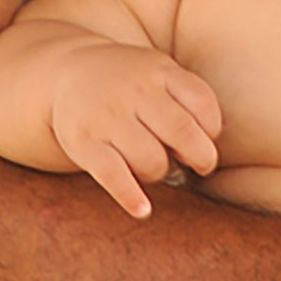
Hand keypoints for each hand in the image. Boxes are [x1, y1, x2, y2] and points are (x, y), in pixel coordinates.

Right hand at [49, 42, 221, 218]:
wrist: (68, 71)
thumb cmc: (129, 83)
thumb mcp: (158, 72)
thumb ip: (184, 101)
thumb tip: (200, 153)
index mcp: (160, 71)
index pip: (201, 100)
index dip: (211, 127)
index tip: (207, 138)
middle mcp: (136, 91)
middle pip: (182, 132)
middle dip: (200, 156)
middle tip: (198, 164)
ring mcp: (108, 116)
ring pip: (150, 159)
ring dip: (160, 172)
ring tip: (153, 167)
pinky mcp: (83, 141)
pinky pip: (112, 175)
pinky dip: (130, 196)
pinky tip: (143, 209)